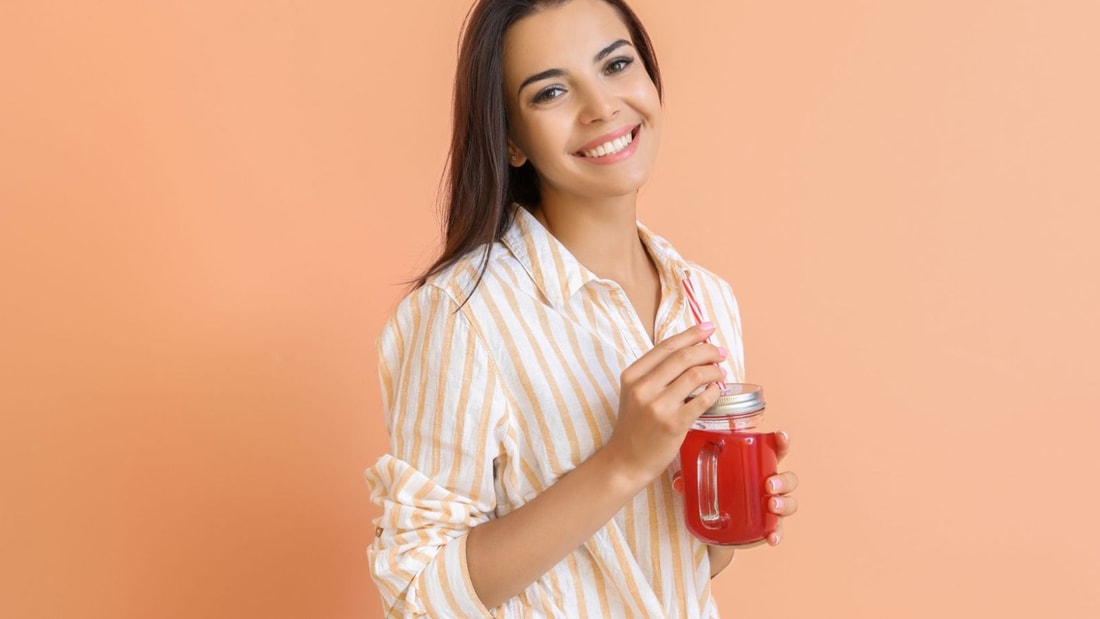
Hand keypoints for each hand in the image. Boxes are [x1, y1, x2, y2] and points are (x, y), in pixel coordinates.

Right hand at [602, 323, 727, 488]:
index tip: (708, 327)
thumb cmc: (634, 427)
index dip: (691, 334)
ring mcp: (658, 406)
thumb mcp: (635, 394)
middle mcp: (643, 387)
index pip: (666, 346)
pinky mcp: (673, 424)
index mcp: (632, 375)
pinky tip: (716, 392)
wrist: (625, 461)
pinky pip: (702, 400)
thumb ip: (656, 374)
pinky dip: (714, 392)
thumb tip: (691, 352)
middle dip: (708, 350)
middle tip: (721, 354)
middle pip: (683, 357)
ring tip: (721, 375)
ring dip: (714, 372)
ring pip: (695, 375)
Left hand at [672, 430, 799, 545]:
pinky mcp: (767, 527)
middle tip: (768, 484)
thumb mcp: (704, 481)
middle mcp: (769, 485)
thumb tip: (678, 482)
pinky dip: (777, 534)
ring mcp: (771, 507)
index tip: (781, 436)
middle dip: (783, 480)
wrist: (716, 528)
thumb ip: (692, 479)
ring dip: (784, 503)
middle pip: (788, 478)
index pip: (775, 451)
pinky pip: (778, 530)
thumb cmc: (717, 492)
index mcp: (757, 467)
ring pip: (789, 502)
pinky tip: (771, 537)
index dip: (782, 442)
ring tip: (771, 506)